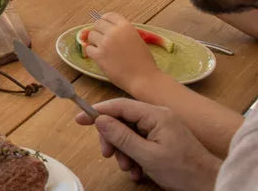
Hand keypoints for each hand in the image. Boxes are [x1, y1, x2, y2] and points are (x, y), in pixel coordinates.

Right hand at [74, 98, 221, 189]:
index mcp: (156, 115)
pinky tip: (138, 171)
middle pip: (122, 120)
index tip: (79, 119)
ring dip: (124, 152)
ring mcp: (161, 128)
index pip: (119, 106)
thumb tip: (100, 120)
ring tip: (130, 170)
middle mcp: (158, 116)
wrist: (210, 184)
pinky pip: (140, 142)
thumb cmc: (182, 170)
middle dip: (113, 140)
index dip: (97, 111)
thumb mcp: (147, 156)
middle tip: (108, 156)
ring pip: (130, 133)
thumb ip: (122, 136)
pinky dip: (135, 156)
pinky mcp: (164, 139)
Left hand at [83, 12, 161, 93]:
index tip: (105, 25)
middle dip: (99, 30)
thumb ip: (124, 32)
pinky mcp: (99, 55)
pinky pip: (88, 48)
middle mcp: (114, 32)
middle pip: (98, 23)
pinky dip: (92, 52)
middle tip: (103, 39)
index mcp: (126, 27)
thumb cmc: (144, 62)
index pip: (110, 15)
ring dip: (95, 41)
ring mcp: (105, 43)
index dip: (106, 20)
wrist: (144, 79)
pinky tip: (100, 57)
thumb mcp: (137, 40)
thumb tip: (110, 28)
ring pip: (91, 35)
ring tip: (103, 49)